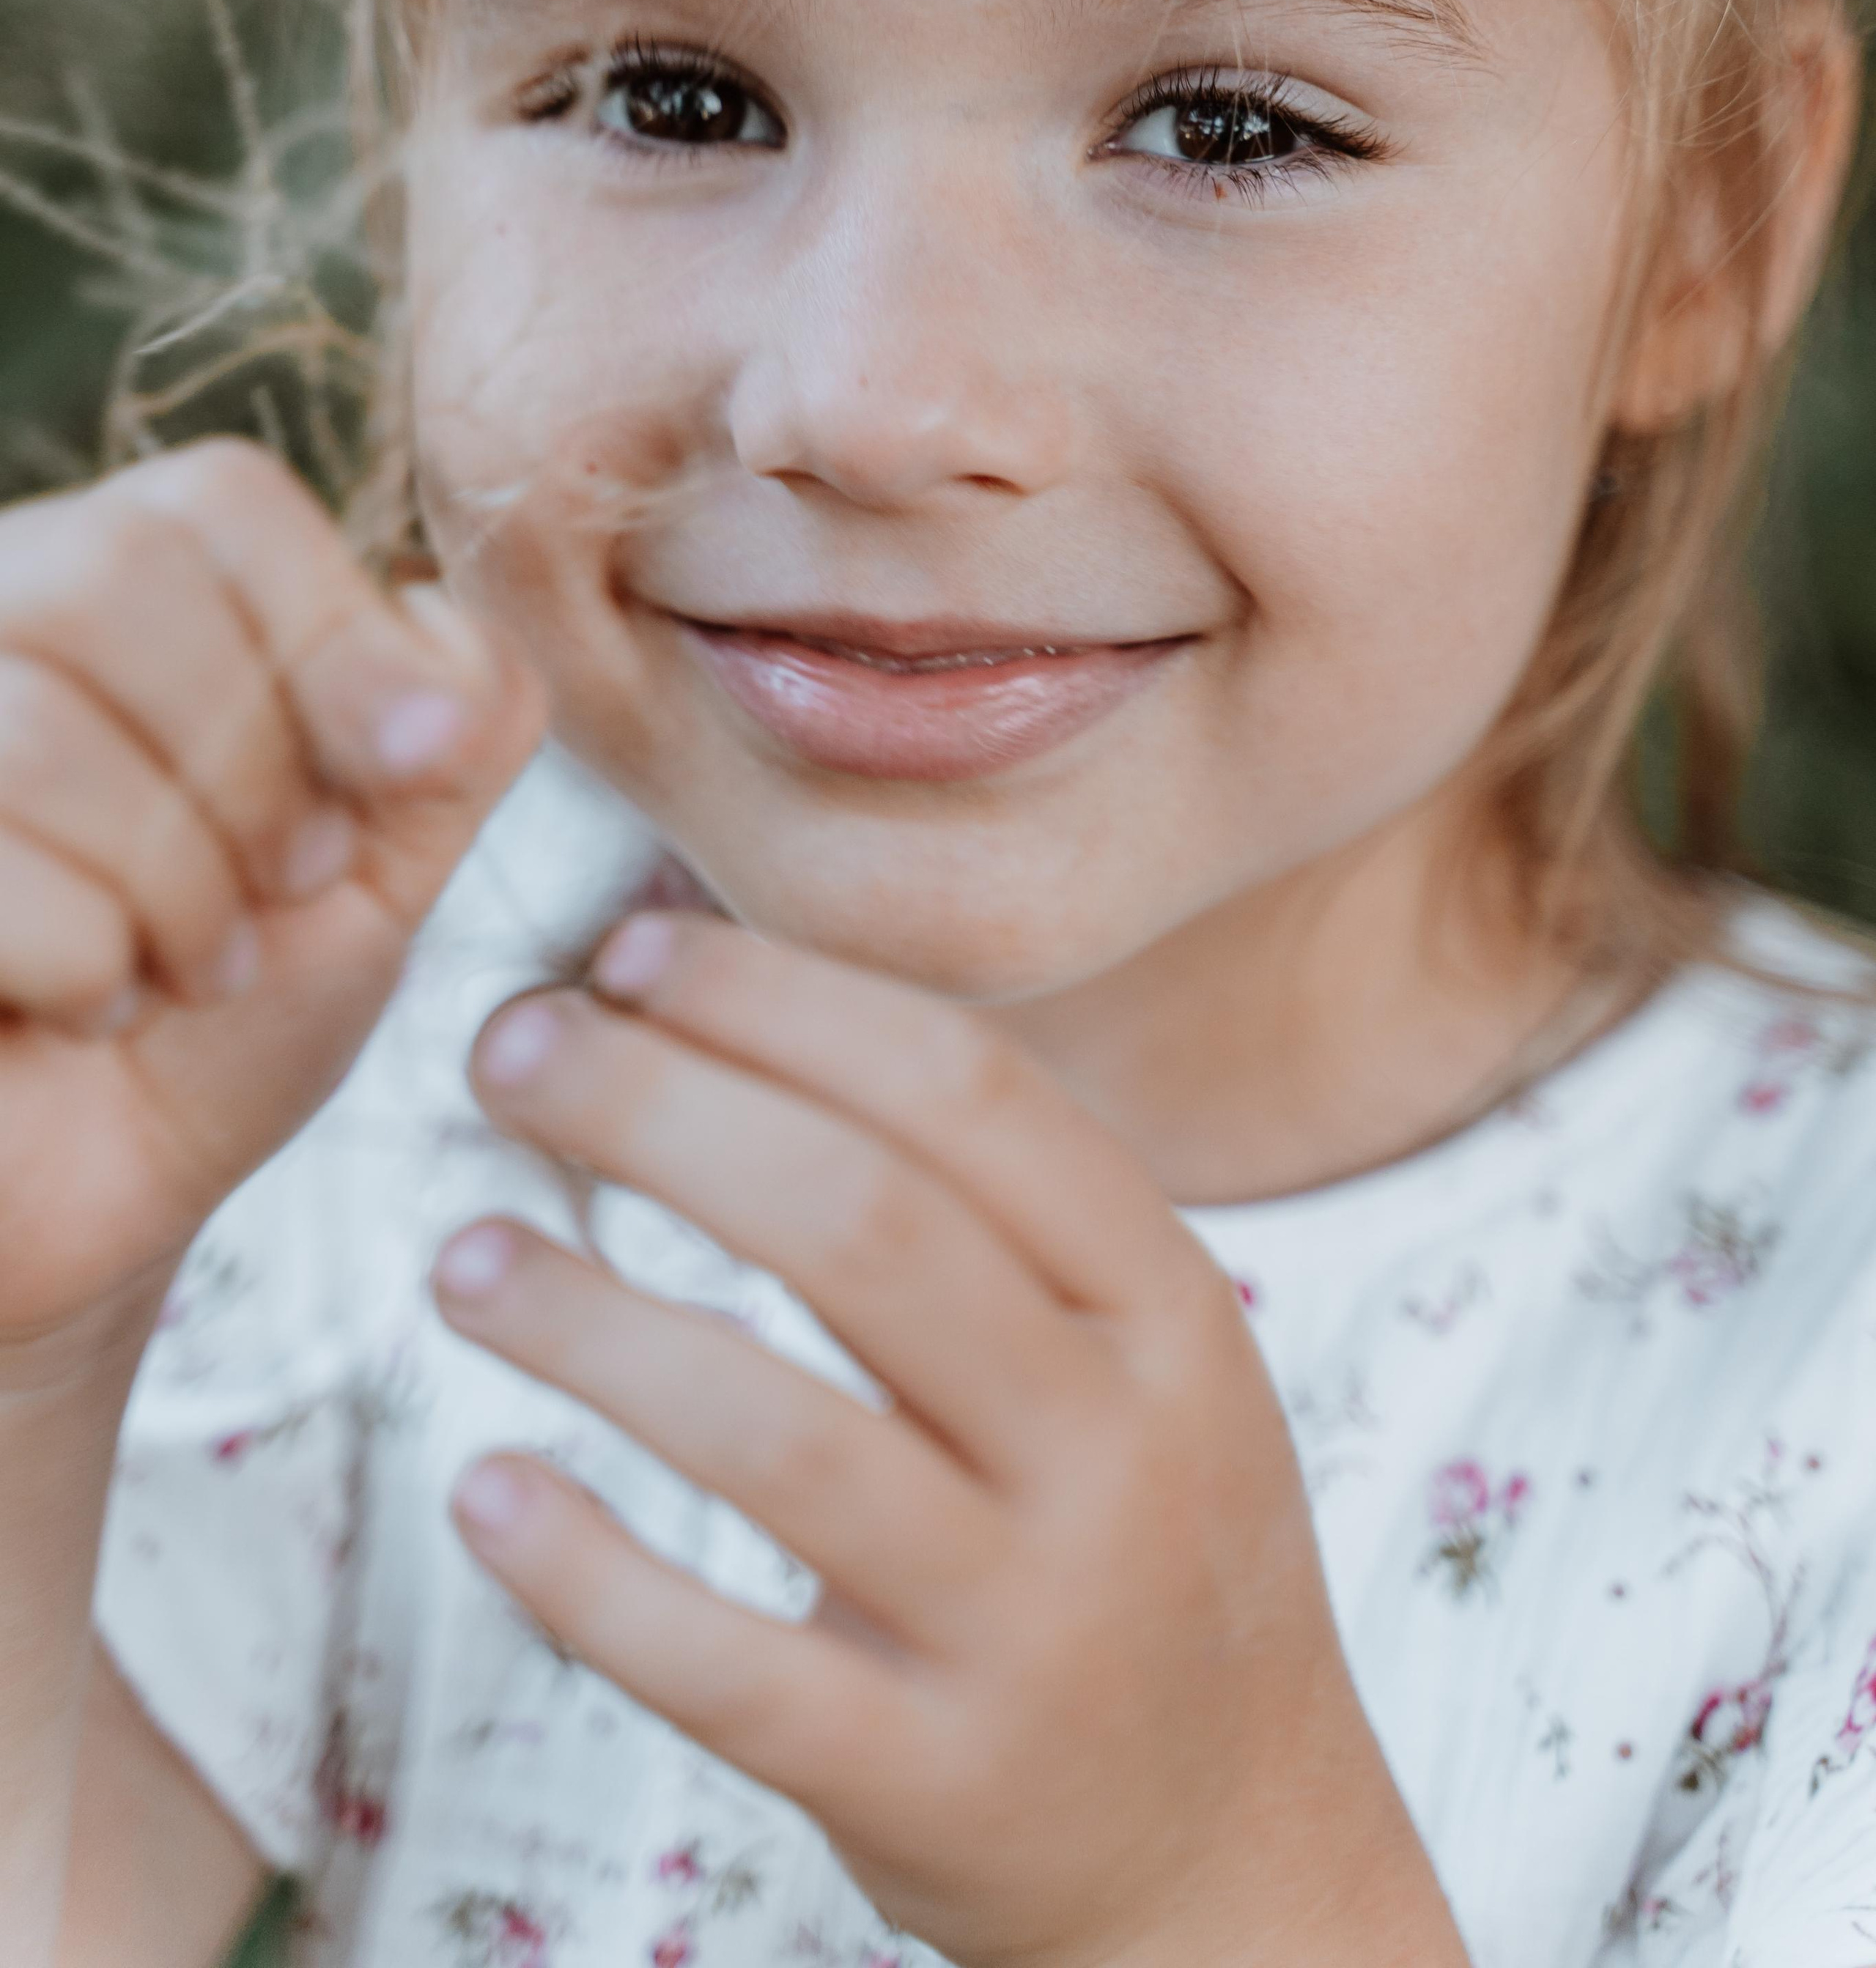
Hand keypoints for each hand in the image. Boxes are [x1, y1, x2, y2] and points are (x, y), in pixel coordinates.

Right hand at [0, 439, 544, 1369]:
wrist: (106, 1202)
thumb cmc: (230, 1023)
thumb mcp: (387, 861)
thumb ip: (457, 727)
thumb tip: (445, 624)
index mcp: (118, 589)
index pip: (216, 499)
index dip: (334, 630)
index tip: (407, 768)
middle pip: (119, 573)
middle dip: (252, 766)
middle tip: (282, 888)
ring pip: (40, 726)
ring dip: (176, 889)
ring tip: (190, 968)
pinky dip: (86, 968)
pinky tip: (88, 1010)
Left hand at [435, 915, 1465, 1967]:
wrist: (1239, 1851)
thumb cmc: (1142, 1539)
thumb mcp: (1140, 1352)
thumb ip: (983, 1207)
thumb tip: (732, 1005)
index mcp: (1169, 1304)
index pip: (969, 1093)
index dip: (784, 1002)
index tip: (631, 951)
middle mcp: (1118, 1449)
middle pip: (867, 1227)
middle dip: (665, 1109)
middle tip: (512, 1052)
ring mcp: (1033, 1625)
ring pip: (782, 1438)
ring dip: (596, 1324)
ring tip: (464, 1254)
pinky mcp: (930, 1781)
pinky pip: (730, 1670)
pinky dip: (592, 1577)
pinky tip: (484, 1490)